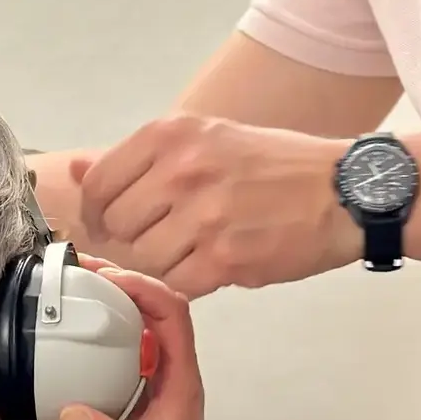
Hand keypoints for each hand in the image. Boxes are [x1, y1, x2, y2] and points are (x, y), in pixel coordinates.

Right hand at [59, 262, 220, 419]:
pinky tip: (79, 327)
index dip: (145, 289)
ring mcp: (159, 377)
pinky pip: (129, 343)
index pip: (174, 315)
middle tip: (84, 270)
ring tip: (78, 286)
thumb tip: (73, 411)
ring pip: (144, 322)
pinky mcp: (142, 386)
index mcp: (181, 380)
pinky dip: (106, 326)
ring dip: (116, 299)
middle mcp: (173, 370)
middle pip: (159, 307)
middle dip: (126, 282)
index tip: (109, 278)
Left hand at [72, 116, 358, 296]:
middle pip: (118, 227)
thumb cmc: (278, 166)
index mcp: (171, 135)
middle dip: (135, 239)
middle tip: (165, 237)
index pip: (99, 184)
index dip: (99, 213)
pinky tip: (216, 263)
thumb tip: (75, 170)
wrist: (345, 191)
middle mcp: (182, 170)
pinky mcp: (225, 258)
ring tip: (198, 248)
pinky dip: (192, 281)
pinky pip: (178, 284)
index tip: (114, 223)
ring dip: (166, 263)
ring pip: (145, 260)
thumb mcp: (206, 138)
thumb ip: (138, 159)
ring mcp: (204, 215)